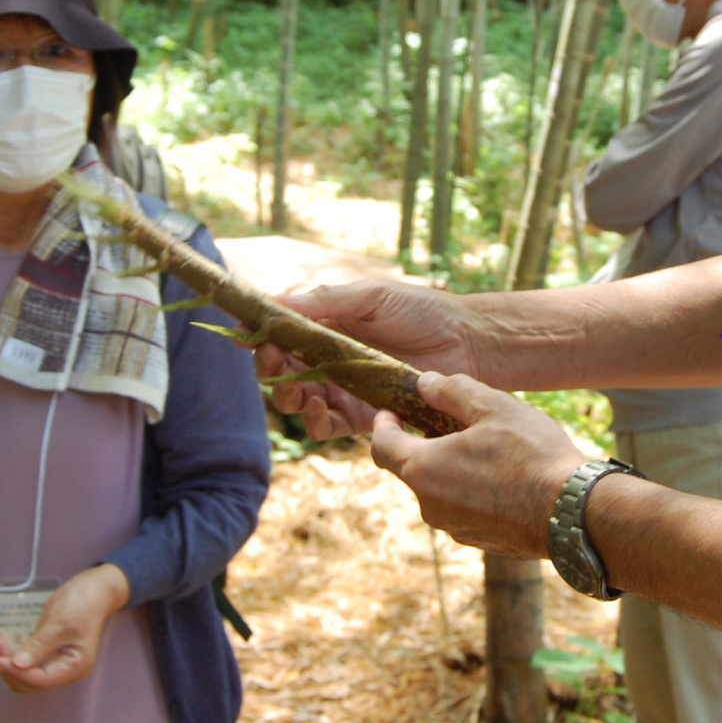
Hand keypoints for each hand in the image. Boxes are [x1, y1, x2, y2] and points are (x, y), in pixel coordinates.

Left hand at [0, 564, 129, 694]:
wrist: (92, 590)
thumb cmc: (82, 605)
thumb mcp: (61, 623)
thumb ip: (40, 645)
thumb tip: (17, 665)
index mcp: (74, 667)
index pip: (41, 680)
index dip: (18, 672)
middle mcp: (64, 671)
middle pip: (29, 683)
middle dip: (9, 668)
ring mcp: (54, 663)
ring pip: (23, 676)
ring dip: (6, 664)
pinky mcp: (45, 654)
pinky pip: (24, 664)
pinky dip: (10, 657)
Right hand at [258, 280, 481, 438]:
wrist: (467, 342)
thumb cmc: (422, 311)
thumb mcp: (370, 296)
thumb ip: (325, 300)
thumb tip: (274, 300)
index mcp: (327, 328)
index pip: (282, 337)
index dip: (262, 339)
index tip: (253, 337)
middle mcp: (330, 361)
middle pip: (282, 374)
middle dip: (269, 370)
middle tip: (272, 361)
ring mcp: (345, 390)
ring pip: (300, 403)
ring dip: (288, 398)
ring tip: (296, 389)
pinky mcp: (363, 416)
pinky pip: (328, 426)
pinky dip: (315, 421)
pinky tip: (318, 408)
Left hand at [368, 373, 588, 557]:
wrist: (572, 513)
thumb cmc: (532, 455)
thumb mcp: (494, 407)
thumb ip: (452, 391)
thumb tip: (425, 383)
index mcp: (423, 469)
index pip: (381, 446)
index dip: (382, 425)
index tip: (390, 412)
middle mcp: (430, 504)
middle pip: (412, 469)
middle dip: (424, 445)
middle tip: (449, 424)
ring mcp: (455, 528)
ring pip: (440, 492)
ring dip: (452, 470)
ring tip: (486, 450)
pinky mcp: (480, 541)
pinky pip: (465, 511)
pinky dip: (473, 493)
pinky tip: (505, 479)